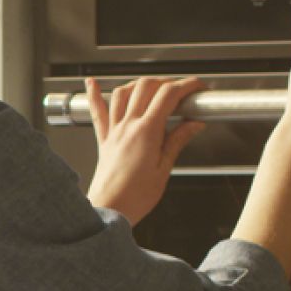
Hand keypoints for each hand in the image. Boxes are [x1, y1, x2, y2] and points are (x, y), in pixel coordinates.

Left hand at [82, 75, 205, 224]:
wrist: (110, 209)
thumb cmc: (135, 196)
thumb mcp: (165, 169)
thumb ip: (178, 141)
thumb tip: (194, 124)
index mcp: (147, 132)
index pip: (168, 95)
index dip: (186, 85)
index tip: (197, 87)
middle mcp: (128, 126)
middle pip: (146, 86)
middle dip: (166, 81)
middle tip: (181, 89)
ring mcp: (114, 130)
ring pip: (123, 93)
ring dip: (139, 84)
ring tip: (153, 86)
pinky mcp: (103, 139)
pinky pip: (97, 111)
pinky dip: (94, 93)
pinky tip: (92, 82)